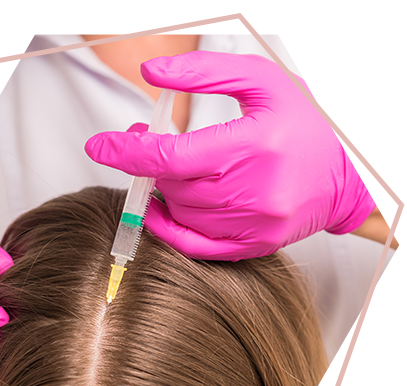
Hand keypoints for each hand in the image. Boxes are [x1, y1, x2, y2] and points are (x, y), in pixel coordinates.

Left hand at [85, 51, 392, 259]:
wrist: (352, 169)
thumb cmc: (308, 121)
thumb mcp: (261, 80)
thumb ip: (203, 73)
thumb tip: (150, 73)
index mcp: (253, 145)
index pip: (170, 156)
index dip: (127, 151)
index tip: (99, 145)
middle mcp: (253, 192)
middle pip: (172, 185)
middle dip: (149, 164)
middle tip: (146, 144)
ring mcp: (254, 225)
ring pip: (181, 214)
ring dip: (163, 191)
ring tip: (170, 169)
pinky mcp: (255, 245)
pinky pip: (197, 246)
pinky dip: (170, 230)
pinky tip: (162, 211)